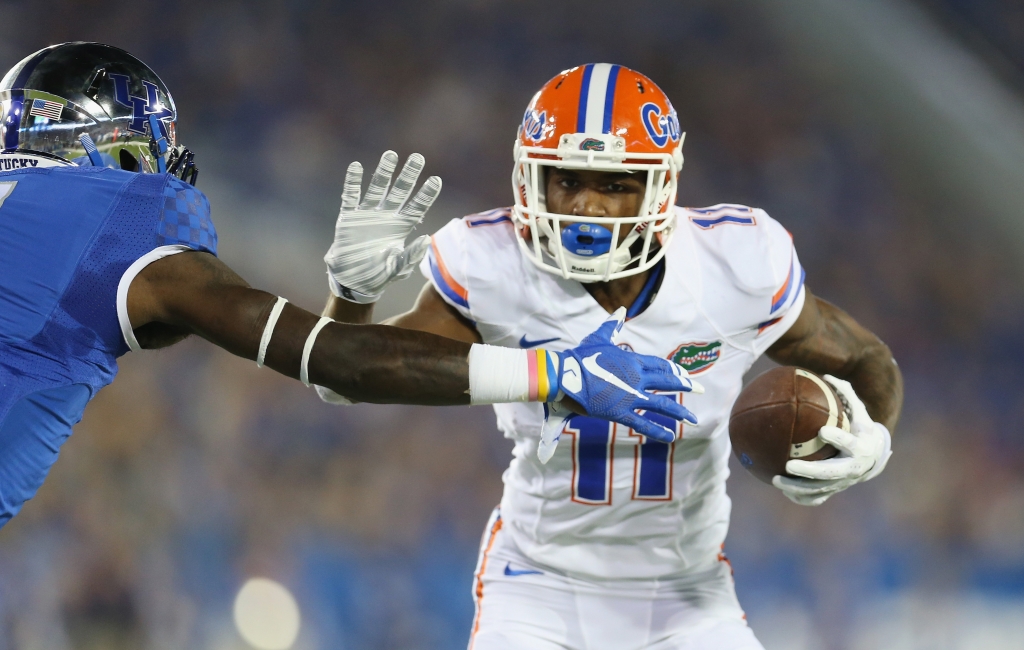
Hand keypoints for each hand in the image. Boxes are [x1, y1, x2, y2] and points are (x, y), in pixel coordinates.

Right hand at [325, 151, 441, 302]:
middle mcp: (387, 217)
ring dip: (384, 172)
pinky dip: (352, 182)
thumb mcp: (398, 269)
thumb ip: (411, 256)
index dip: (426, 194)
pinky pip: (350, 197)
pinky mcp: (349, 218)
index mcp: (401, 228)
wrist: (352, 281)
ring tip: (391, 154)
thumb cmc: (379, 276)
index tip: (436, 179)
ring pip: (377, 188)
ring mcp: (367, 215)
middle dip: (409, 175)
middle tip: (418, 157)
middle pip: (400, 191)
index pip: (417, 207)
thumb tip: (426, 239)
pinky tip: (356, 166)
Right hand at [538, 308, 703, 463]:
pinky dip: (658, 431)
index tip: (687, 375)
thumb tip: (620, 310)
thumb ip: (612, 326)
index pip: (662, 366)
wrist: (565, 375)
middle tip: (701, 390)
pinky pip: (643, 423)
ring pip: (662, 405)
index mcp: (633, 360)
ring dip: (679, 412)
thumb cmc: (580, 356)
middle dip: (687, 386)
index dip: (676, 371)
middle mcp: (637, 377)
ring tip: (692, 420)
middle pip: (668, 382)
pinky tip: (670, 437)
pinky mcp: (620, 412)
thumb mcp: (599, 338)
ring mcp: (631, 396)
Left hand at [772, 374, 891, 505]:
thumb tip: (826, 374)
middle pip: (830, 473)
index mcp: (860, 447)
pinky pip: (816, 498)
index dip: (837, 439)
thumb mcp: (859, 411)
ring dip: (797, 487)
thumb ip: (846, 394)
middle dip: (809, 471)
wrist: (874, 457)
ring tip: (775, 479)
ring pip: (819, 489)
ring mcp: (843, 483)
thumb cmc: (860, 428)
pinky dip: (801, 497)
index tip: (822, 431)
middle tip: (788, 465)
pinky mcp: (835, 490)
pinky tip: (783, 491)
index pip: (849, 444)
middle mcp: (853, 468)